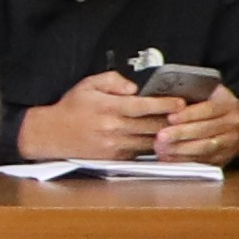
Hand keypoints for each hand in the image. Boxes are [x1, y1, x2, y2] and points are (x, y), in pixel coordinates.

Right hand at [17, 79, 170, 161]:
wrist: (51, 134)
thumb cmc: (71, 108)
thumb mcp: (88, 84)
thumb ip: (113, 80)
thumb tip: (134, 88)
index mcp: (109, 107)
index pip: (145, 106)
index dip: (166, 104)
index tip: (180, 102)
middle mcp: (114, 127)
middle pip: (152, 125)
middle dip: (172, 120)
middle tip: (187, 116)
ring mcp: (114, 145)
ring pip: (149, 141)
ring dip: (165, 135)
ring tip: (177, 129)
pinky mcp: (114, 158)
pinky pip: (139, 152)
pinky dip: (151, 147)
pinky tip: (158, 140)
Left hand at [147, 88, 238, 166]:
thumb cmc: (217, 107)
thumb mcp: (211, 94)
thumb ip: (195, 94)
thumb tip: (169, 99)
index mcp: (230, 105)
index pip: (208, 110)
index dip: (188, 115)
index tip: (170, 117)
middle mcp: (234, 125)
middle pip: (205, 131)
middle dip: (180, 134)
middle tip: (161, 136)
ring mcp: (231, 144)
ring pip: (204, 148)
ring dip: (180, 150)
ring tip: (161, 148)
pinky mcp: (224, 159)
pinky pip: (202, 161)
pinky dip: (183, 160)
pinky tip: (168, 157)